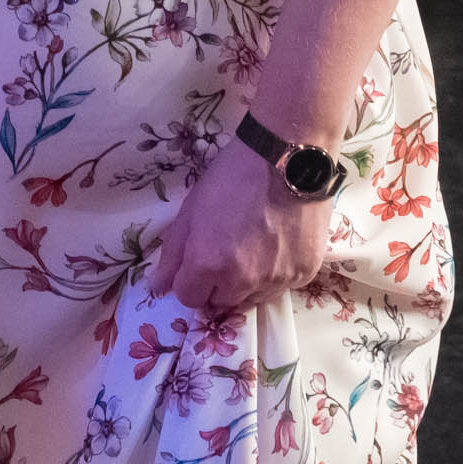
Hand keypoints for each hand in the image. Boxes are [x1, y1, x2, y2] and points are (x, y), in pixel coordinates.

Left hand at [142, 134, 329, 316]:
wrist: (286, 160)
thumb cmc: (231, 178)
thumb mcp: (190, 210)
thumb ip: (172, 254)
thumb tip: (158, 287)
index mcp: (208, 265)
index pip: (188, 298)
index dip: (189, 280)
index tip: (197, 261)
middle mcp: (243, 281)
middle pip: (220, 303)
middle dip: (216, 284)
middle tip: (225, 252)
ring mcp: (276, 281)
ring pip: (251, 299)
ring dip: (246, 283)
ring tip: (252, 248)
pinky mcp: (304, 275)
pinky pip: (280, 288)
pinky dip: (273, 275)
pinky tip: (275, 245)